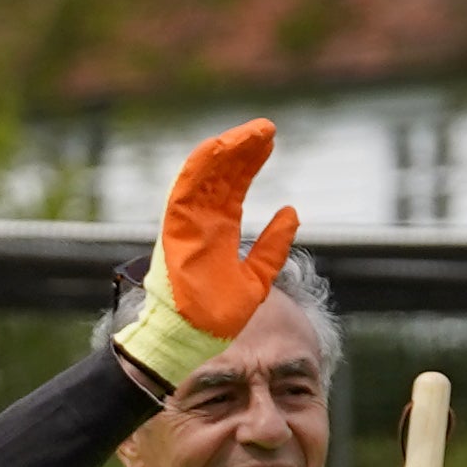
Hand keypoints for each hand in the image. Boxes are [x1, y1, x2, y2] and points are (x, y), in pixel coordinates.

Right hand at [124, 120, 298, 384]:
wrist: (193, 338)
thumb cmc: (218, 316)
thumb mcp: (258, 277)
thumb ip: (273, 246)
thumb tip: (292, 211)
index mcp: (219, 231)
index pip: (234, 187)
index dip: (250, 163)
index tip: (270, 143)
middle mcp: (201, 223)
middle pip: (220, 176)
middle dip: (242, 150)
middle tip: (266, 129)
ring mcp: (187, 225)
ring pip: (204, 177)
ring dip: (225, 152)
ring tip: (252, 132)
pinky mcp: (175, 230)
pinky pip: (184, 191)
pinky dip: (199, 168)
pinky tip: (218, 147)